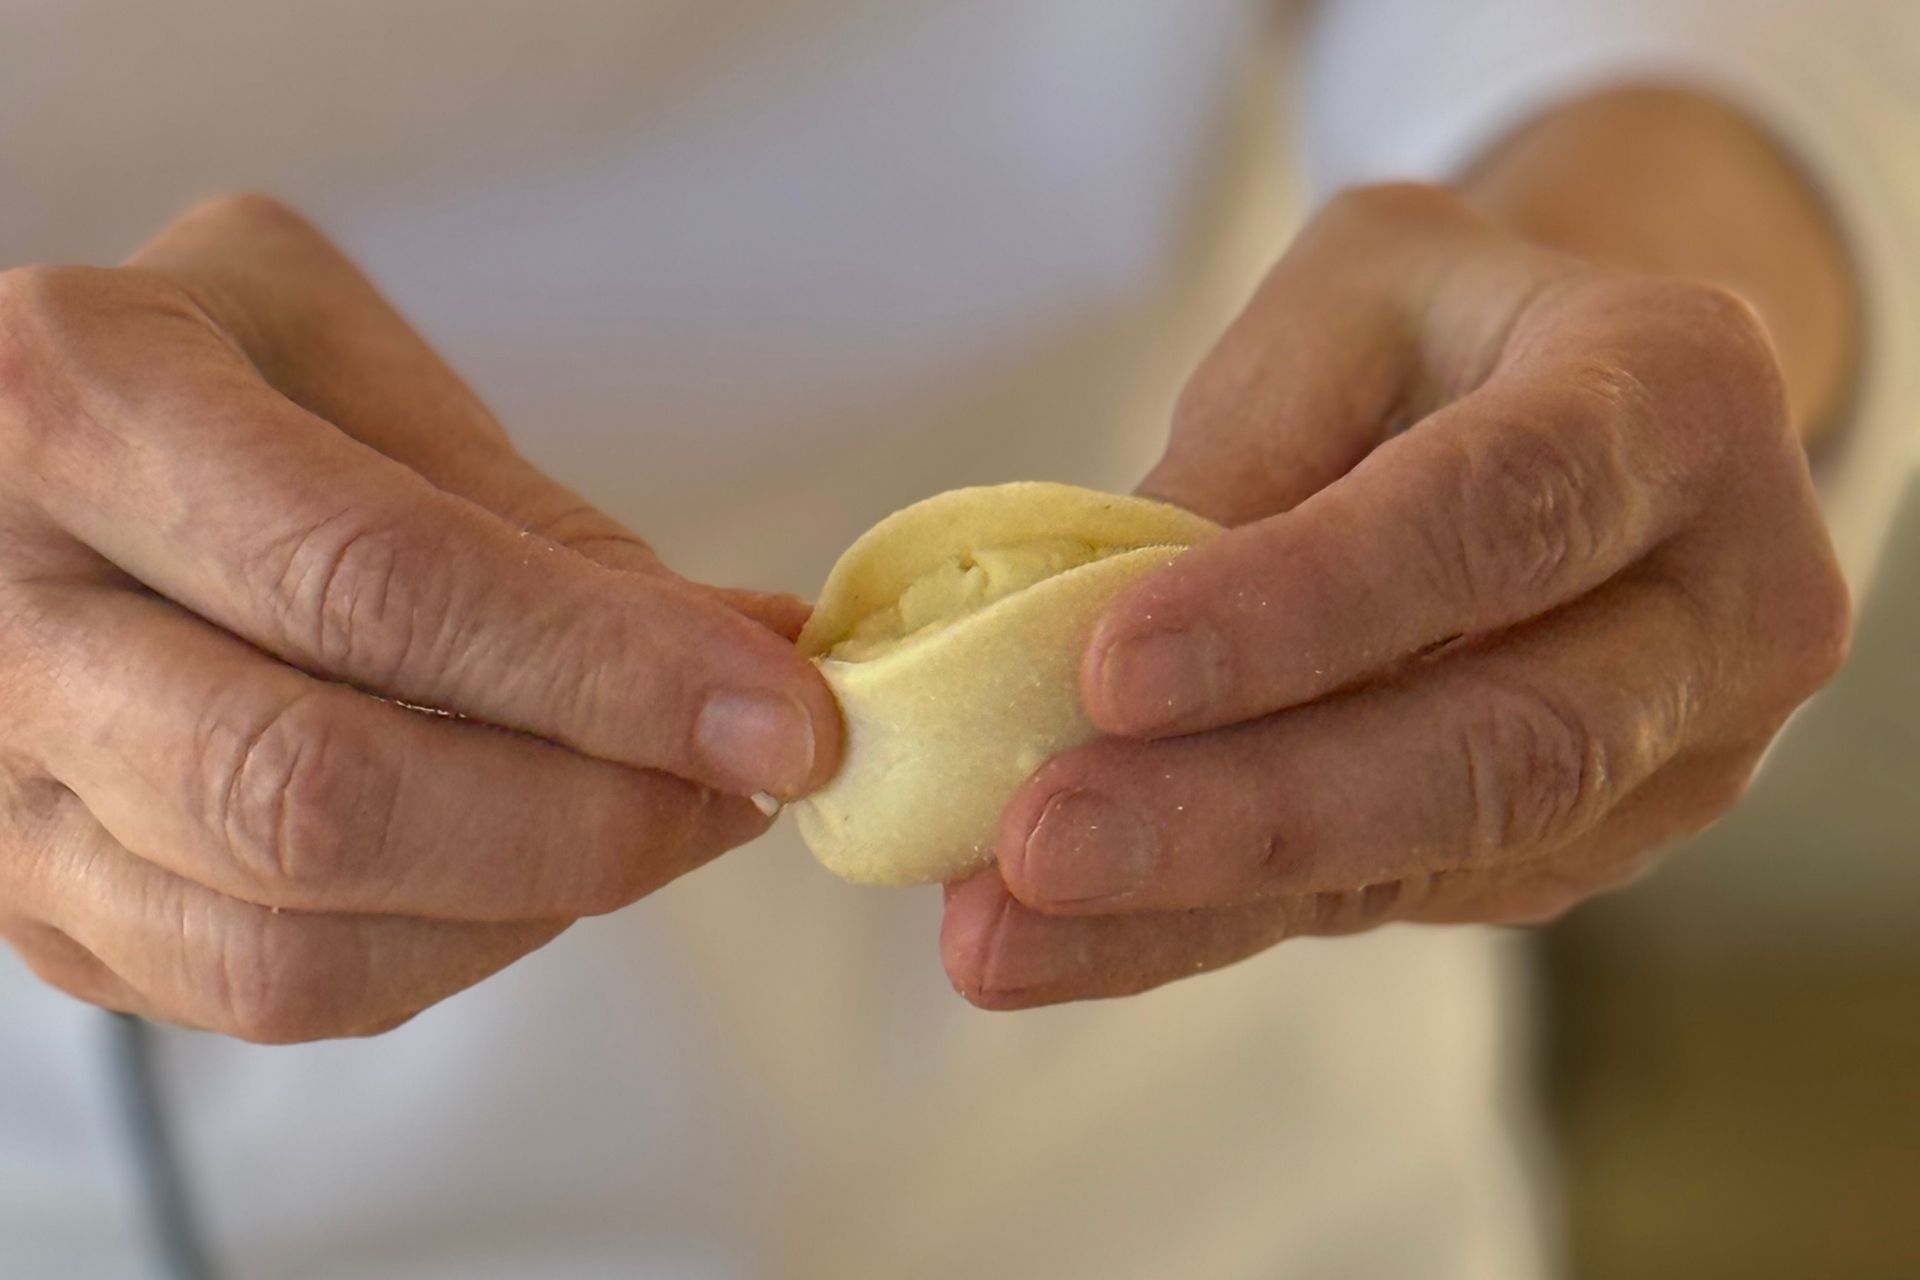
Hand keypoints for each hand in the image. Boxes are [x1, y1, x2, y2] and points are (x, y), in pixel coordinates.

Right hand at [0, 196, 840, 1040]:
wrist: (6, 459)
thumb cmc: (204, 377)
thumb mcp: (351, 363)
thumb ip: (532, 520)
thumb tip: (757, 652)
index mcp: (78, 406)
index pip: (373, 580)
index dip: (607, 671)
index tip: (788, 718)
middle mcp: (1, 615)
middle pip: (312, 796)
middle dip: (584, 820)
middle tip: (737, 788)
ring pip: (285, 945)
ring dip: (529, 905)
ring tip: (655, 820)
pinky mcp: (31, 906)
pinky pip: (264, 998)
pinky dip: (446, 952)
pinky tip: (532, 867)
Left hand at [943, 184, 1849, 1007]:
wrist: (1585, 415)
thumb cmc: (1446, 332)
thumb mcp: (1344, 301)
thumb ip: (1246, 454)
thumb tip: (1069, 650)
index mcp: (1676, 394)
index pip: (1499, 514)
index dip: (1307, 603)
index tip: (1109, 671)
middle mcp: (1731, 594)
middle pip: (1505, 742)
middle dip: (1253, 808)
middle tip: (1039, 842)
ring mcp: (1684, 748)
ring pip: (1445, 855)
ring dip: (1206, 903)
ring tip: (1007, 930)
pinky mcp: (1595, 844)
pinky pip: (1396, 895)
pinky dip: (1218, 921)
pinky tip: (1072, 933)